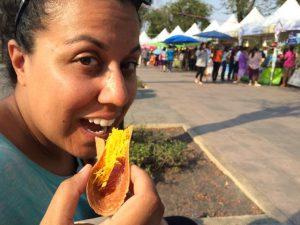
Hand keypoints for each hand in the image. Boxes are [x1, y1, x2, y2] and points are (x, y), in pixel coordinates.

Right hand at [40, 164, 163, 224]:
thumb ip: (67, 193)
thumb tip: (87, 171)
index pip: (149, 201)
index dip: (142, 178)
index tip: (126, 168)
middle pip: (156, 210)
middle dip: (142, 188)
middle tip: (121, 180)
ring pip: (156, 223)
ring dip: (144, 204)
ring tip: (121, 197)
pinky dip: (142, 217)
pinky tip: (121, 215)